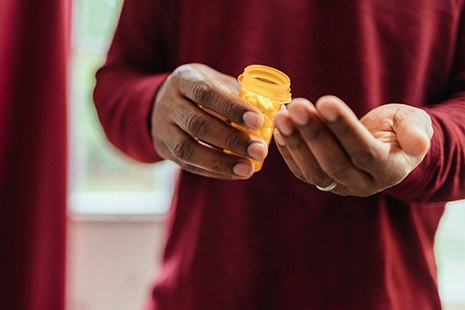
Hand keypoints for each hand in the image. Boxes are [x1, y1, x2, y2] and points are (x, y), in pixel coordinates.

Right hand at [151, 63, 267, 178]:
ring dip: (221, 161)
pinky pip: (188, 164)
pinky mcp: (165, 150)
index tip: (258, 121)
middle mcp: (169, 103)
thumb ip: (238, 94)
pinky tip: (235, 172)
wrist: (163, 104)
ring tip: (248, 168)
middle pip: (197, 123)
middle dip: (231, 139)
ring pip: (188, 149)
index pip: (205, 92)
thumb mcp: (216, 82)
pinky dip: (214, 171)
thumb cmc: (202, 91)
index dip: (232, 107)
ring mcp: (163, 128)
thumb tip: (273, 114)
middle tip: (260, 150)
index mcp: (185, 79)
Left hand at [273, 96, 432, 195]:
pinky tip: (278, 129)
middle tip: (296, 106)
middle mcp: (365, 184)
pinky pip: (302, 172)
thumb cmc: (399, 128)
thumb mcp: (413, 122)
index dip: (343, 128)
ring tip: (282, 115)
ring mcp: (342, 187)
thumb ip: (415, 130)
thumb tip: (420, 143)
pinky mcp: (324, 183)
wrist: (386, 145)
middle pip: (335, 163)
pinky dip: (288, 152)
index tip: (325, 101)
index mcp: (389, 169)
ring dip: (295, 142)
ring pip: (315, 172)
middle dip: (313, 134)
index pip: (363, 151)